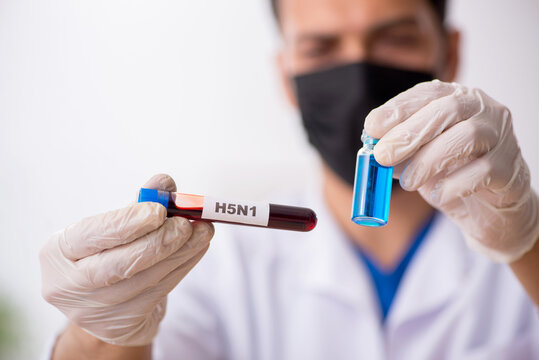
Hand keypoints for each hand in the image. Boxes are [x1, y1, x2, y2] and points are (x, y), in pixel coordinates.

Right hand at [40, 174, 213, 345]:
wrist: (100, 303)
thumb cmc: (105, 253)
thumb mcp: (111, 228)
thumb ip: (137, 205)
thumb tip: (164, 184)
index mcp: (57, 252)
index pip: (93, 234)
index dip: (128, 222)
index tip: (159, 210)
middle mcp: (68, 286)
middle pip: (122, 263)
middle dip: (161, 241)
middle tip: (188, 224)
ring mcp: (93, 312)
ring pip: (147, 279)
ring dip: (182, 252)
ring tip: (203, 232)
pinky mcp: (120, 327)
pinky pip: (160, 291)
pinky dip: (182, 267)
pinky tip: (196, 249)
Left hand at [365, 80, 538, 262]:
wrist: (492, 211)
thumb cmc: (452, 176)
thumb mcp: (419, 161)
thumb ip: (400, 153)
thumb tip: (373, 152)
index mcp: (457, 100)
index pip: (428, 93)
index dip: (399, 108)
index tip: (372, 127)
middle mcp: (483, 110)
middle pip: (448, 108)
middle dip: (409, 132)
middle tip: (383, 156)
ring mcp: (502, 136)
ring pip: (467, 136)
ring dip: (429, 159)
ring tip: (409, 182)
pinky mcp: (510, 168)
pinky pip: (484, 170)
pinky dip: (454, 183)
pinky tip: (437, 194)